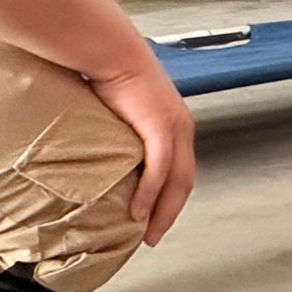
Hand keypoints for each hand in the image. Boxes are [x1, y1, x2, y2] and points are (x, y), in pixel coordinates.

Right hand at [86, 61, 196, 244]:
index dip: (170, 199)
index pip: (180, 171)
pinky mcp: (160, 128)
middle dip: (169, 213)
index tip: (155, 221)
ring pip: (176, 181)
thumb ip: (124, 137)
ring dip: (162, 211)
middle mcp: (182, 129)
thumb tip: (108, 157)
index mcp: (176, 126)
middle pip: (183, 182)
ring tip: (146, 233)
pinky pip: (160, 169)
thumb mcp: (124, 115)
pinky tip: (138, 211)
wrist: (114, 55)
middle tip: (152, 236)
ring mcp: (174, 128)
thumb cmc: (113, 78)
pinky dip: (150, 193)